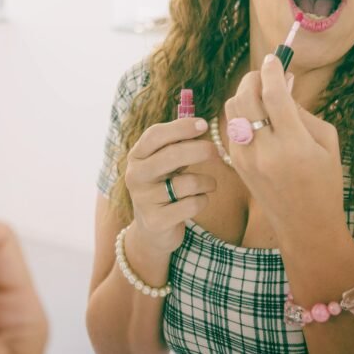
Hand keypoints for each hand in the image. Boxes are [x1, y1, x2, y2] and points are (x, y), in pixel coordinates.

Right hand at [123, 117, 216, 254]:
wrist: (152, 228)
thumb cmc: (165, 186)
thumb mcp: (165, 163)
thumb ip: (178, 145)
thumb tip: (202, 126)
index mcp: (137, 156)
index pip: (155, 135)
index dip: (180, 128)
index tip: (203, 124)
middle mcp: (136, 175)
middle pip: (171, 156)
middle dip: (199, 150)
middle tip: (217, 151)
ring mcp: (143, 199)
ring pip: (187, 183)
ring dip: (206, 182)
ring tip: (207, 184)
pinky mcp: (156, 221)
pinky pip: (192, 205)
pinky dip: (203, 201)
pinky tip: (198, 201)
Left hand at [223, 53, 343, 243]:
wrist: (305, 225)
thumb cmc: (325, 182)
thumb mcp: (326, 143)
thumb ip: (302, 111)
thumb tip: (283, 83)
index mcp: (294, 145)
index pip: (274, 95)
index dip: (272, 70)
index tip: (274, 58)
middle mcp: (265, 150)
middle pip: (246, 97)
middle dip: (254, 78)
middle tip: (265, 74)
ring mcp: (245, 158)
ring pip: (232, 109)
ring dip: (244, 94)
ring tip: (262, 94)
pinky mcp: (235, 163)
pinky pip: (230, 126)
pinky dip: (240, 113)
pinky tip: (256, 115)